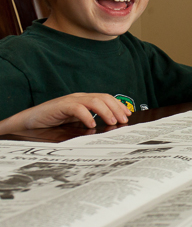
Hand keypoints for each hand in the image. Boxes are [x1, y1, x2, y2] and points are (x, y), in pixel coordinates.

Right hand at [0, 93, 131, 133]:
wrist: (29, 122)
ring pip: (93, 101)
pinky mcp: (61, 106)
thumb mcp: (74, 122)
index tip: (127, 115)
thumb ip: (87, 122)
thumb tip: (106, 129)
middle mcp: (79, 97)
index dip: (118, 105)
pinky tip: (92, 124)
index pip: (105, 98)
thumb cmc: (52, 123)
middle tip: (123, 120)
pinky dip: (87, 116)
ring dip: (105, 111)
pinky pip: (77, 108)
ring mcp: (70, 100)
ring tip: (112, 122)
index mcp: (83, 100)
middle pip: (103, 97)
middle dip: (116, 108)